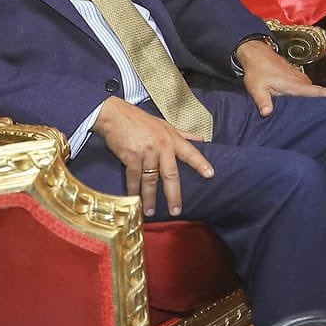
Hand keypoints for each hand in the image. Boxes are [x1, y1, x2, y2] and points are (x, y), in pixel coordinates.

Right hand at [94, 97, 213, 217]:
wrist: (115, 115)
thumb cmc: (139, 120)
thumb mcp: (165, 125)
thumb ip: (183, 135)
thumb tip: (201, 139)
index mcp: (172, 138)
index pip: (190, 152)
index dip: (200, 163)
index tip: (210, 174)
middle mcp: (162, 146)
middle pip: (170, 174)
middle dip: (173, 194)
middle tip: (176, 209)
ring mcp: (147, 152)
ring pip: (150, 180)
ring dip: (150, 197)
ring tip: (150, 210)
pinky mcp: (131, 156)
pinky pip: (134, 177)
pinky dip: (133, 189)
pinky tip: (134, 199)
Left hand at [238, 37, 325, 115]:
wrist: (256, 54)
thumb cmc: (257, 70)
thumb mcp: (257, 88)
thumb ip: (263, 101)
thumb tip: (267, 113)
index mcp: (294, 85)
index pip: (316, 91)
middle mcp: (300, 80)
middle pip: (318, 92)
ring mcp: (299, 78)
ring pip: (313, 90)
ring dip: (320, 97)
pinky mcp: (296, 77)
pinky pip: (307, 87)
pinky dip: (311, 94)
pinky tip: (310, 102)